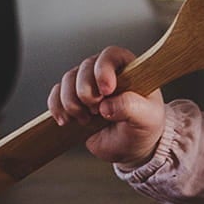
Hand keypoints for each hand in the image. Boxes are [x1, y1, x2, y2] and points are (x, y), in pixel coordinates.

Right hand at [46, 44, 169, 164]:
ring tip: (86, 119)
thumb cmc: (144, 127)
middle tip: (96, 110)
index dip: (103, 70)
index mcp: (127, 69)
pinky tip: (66, 120)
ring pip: (67, 80)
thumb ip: (131, 107)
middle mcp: (104, 72)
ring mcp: (86, 85)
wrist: (132, 148)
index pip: (110, 55)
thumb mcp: (147, 118)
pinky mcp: (73, 99)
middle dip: (86, 91)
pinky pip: (56, 95)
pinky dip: (57, 107)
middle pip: (84, 68)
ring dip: (72, 101)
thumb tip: (106, 106)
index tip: (106, 91)